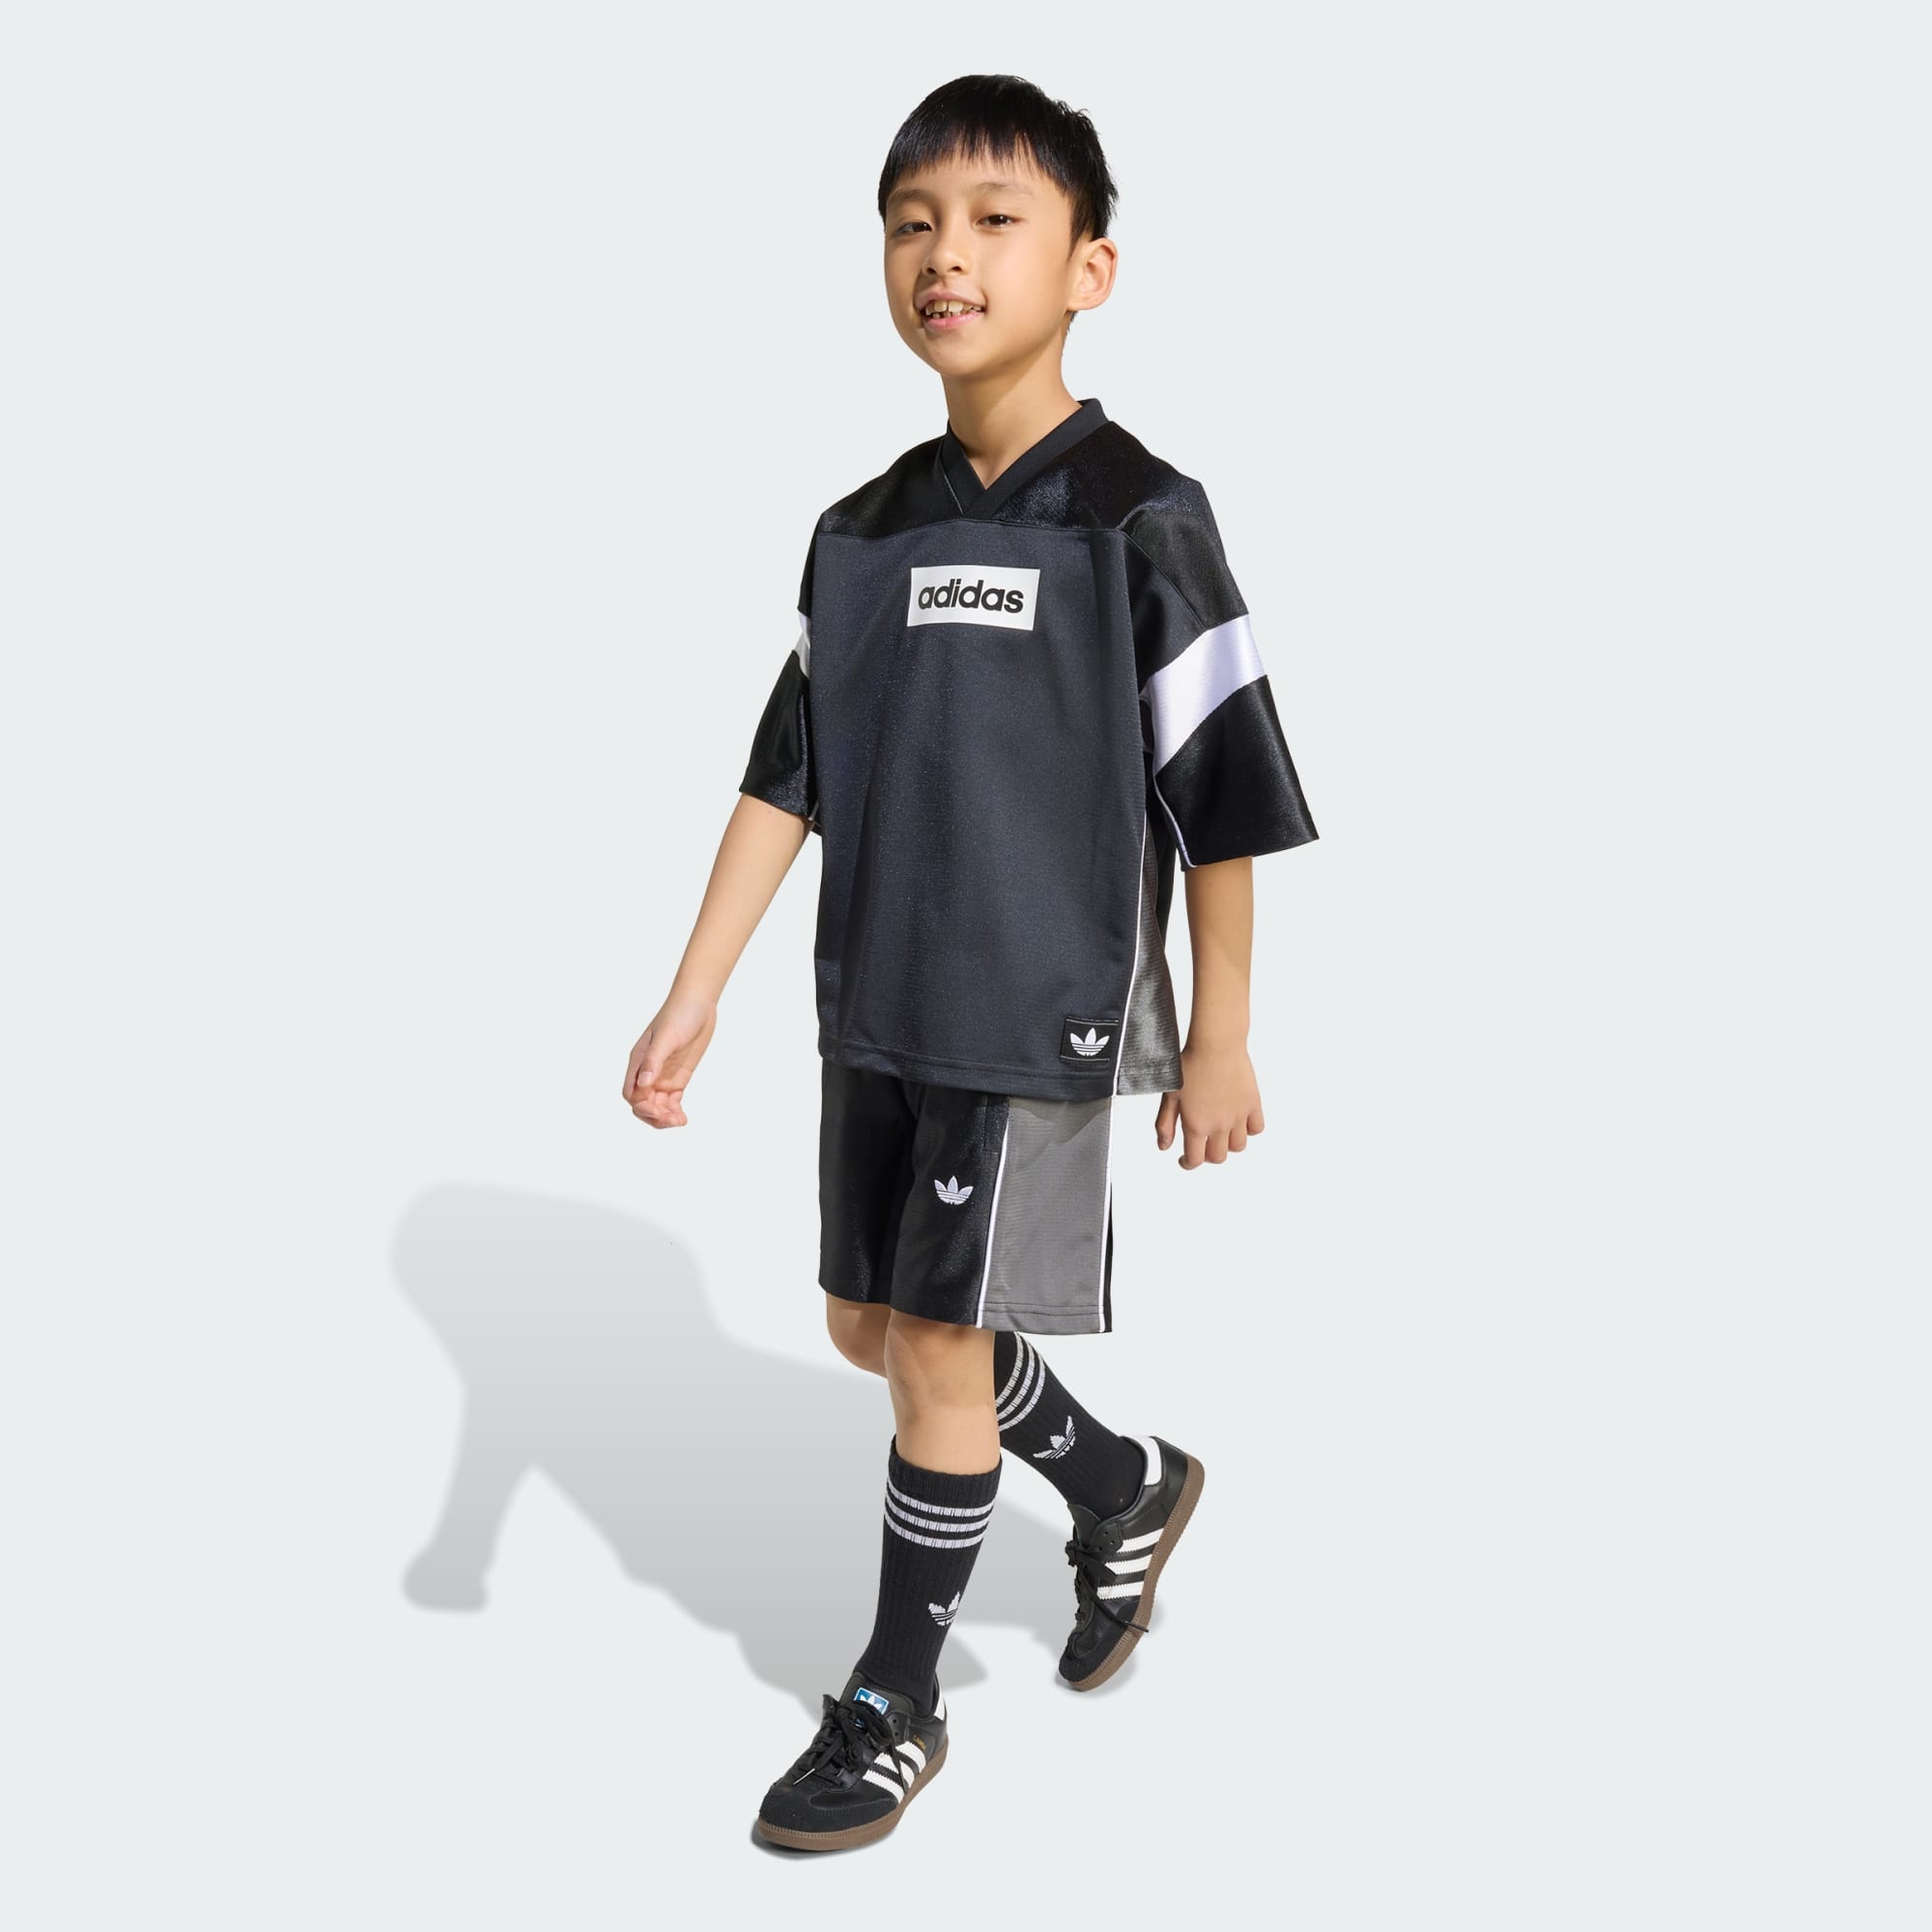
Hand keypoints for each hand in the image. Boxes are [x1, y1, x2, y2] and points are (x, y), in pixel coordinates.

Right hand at [622, 989, 717, 1127]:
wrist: (698, 1003)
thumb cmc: (678, 1014)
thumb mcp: (666, 1037)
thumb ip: (654, 1060)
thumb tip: (643, 1083)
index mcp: (639, 1062)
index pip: (631, 1093)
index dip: (640, 1106)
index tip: (657, 1110)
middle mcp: (648, 1071)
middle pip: (643, 1104)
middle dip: (654, 1116)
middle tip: (672, 1120)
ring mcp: (663, 1075)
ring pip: (658, 1106)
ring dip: (665, 1117)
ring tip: (680, 1121)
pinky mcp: (678, 1077)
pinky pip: (672, 1101)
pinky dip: (675, 1112)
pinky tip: (683, 1118)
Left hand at [1155, 1039, 1263, 1167]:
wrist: (1216, 1044)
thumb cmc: (1189, 1065)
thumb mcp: (1170, 1095)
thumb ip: (1165, 1124)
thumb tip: (1164, 1147)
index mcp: (1196, 1125)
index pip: (1195, 1160)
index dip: (1187, 1164)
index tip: (1184, 1160)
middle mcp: (1219, 1125)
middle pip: (1218, 1157)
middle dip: (1207, 1156)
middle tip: (1202, 1146)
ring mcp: (1238, 1116)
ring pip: (1238, 1146)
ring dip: (1228, 1145)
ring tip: (1221, 1134)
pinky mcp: (1253, 1104)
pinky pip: (1256, 1128)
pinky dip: (1249, 1130)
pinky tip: (1239, 1122)